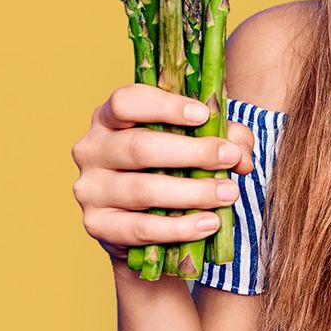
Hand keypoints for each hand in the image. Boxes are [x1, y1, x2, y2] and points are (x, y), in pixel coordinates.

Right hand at [70, 81, 255, 274]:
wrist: (145, 222)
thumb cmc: (172, 166)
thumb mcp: (197, 141)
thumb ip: (224, 138)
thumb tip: (241, 156)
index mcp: (110, 117)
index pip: (126, 102)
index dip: (164, 106)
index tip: (203, 115)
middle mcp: (91, 149)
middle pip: (139, 147)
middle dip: (192, 153)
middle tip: (230, 158)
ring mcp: (90, 188)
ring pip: (142, 190)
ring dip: (192, 192)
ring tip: (229, 194)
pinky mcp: (97, 225)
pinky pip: (140, 228)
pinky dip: (179, 227)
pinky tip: (209, 223)